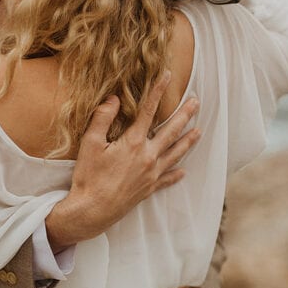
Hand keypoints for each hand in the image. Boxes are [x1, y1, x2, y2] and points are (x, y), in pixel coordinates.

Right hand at [46, 71, 200, 251]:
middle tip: (196, 102)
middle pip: (171, 131)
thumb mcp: (90, 144)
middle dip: (185, 115)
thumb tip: (113, 98)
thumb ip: (102, 118)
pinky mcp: (149, 189)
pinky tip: (184, 171)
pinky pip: (167, 179)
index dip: (158, 91)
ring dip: (188, 141)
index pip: (148, 111)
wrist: (92, 211)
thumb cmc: (89, 177)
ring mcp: (151, 174)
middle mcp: (147, 156)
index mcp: (133, 143)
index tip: (167, 76)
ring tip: (198, 131)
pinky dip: (176, 174)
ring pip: (175, 153)